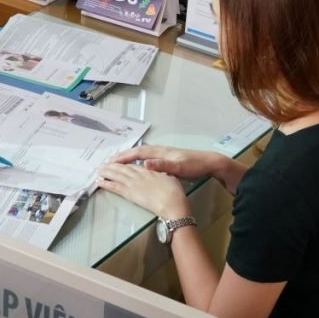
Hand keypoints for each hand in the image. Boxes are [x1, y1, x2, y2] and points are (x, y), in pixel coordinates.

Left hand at [97, 162, 190, 217]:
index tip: (116, 163)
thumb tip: (160, 172)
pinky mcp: (130, 194)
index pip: (132, 166)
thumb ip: (162, 173)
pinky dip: (106, 183)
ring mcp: (133, 184)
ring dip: (106, 172)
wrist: (172, 203)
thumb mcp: (170, 177)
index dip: (123, 164)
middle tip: (102, 164)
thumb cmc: (174, 192)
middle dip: (111, 166)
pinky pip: (115, 187)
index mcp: (148, 171)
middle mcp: (139, 175)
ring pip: (116, 175)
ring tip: (98, 170)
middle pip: (122, 169)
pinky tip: (99, 181)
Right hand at [110, 145, 226, 178]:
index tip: (112, 162)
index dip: (124, 157)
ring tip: (118, 162)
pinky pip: (146, 158)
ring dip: (129, 157)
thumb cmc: (194, 165)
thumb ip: (162, 165)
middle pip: (137, 152)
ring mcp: (163, 154)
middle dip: (123, 156)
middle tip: (109, 161)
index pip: (138, 153)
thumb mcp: (179, 166)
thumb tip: (145, 164)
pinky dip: (137, 160)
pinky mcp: (166, 159)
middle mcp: (160, 151)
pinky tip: (136, 166)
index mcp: (161, 152)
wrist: (209, 162)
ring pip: (141, 154)